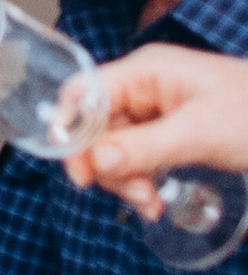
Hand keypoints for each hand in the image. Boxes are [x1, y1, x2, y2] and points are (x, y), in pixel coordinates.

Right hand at [67, 42, 247, 205]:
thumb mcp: (201, 134)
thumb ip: (144, 147)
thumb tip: (94, 162)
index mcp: (146, 71)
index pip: (84, 93)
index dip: (72, 132)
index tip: (79, 174)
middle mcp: (146, 86)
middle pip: (97, 126)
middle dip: (107, 166)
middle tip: (137, 196)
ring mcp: (158, 109)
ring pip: (116, 146)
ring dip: (125, 179)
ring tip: (151, 203)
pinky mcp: (171, 131)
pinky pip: (138, 155)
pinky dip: (141, 179)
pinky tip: (155, 199)